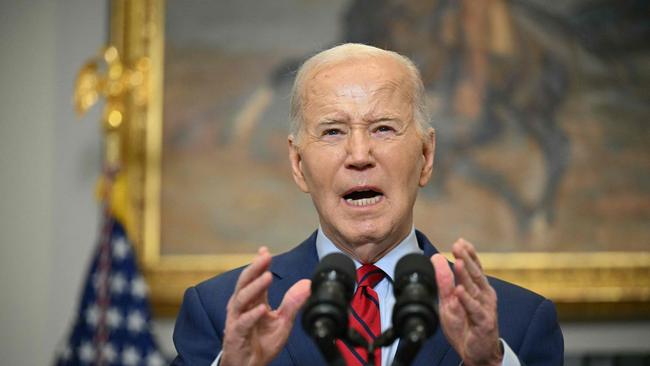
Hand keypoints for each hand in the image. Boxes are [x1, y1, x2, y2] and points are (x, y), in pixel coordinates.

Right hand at [221, 247, 310, 365]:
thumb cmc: (261, 343)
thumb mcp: (283, 322)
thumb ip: (293, 303)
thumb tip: (307, 284)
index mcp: (253, 301)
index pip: (255, 278)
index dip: (260, 264)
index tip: (265, 251)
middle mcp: (242, 307)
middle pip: (245, 283)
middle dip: (255, 268)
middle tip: (265, 257)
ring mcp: (237, 320)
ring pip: (241, 299)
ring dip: (254, 287)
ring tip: (266, 277)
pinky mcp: (235, 335)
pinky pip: (243, 323)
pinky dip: (251, 315)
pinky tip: (261, 308)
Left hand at [431, 239, 501, 365]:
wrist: (476, 353)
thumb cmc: (465, 326)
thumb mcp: (450, 302)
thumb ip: (444, 282)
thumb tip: (436, 260)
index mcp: (478, 288)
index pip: (475, 268)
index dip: (469, 254)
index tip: (460, 241)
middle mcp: (484, 295)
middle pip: (475, 274)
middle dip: (467, 259)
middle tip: (458, 245)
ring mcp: (485, 308)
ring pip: (474, 289)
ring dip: (466, 275)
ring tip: (458, 262)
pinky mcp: (484, 322)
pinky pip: (474, 309)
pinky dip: (467, 300)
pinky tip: (460, 291)